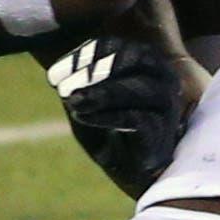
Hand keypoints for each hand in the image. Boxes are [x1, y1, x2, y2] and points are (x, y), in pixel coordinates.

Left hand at [47, 35, 190, 197]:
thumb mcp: (86, 101)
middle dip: (91, 71)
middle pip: (132, 59)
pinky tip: (82, 117)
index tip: (53, 77)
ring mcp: (166, 105)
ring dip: (101, 92)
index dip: (82, 56)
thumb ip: (76, 83)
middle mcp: (161, 77)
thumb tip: (59, 75)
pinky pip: (137, 118)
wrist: (130, 173)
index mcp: (142, 62)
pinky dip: (107, 115)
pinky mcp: (163, 132)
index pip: (115, 46)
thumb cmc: (107, 131)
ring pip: (138, 88)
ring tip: (72, 101)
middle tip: (61, 89)